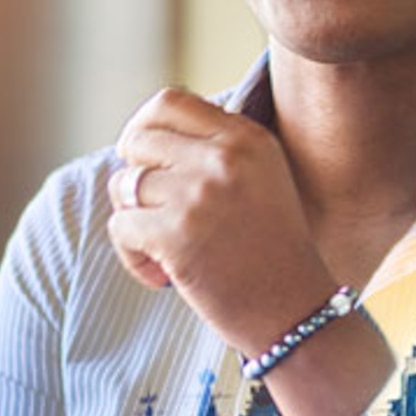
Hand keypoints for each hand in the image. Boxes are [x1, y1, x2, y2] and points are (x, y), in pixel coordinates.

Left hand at [105, 87, 337, 355]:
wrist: (295, 313)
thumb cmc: (271, 252)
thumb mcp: (260, 179)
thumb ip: (214, 149)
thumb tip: (142, 134)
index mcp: (246, 137)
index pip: (169, 102)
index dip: (143, 127)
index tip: (144, 159)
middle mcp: (223, 157)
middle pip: (137, 139)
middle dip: (134, 177)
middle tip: (153, 212)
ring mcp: (198, 193)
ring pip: (124, 185)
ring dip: (134, 220)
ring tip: (162, 251)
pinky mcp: (176, 233)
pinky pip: (120, 226)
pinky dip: (132, 256)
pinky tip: (162, 275)